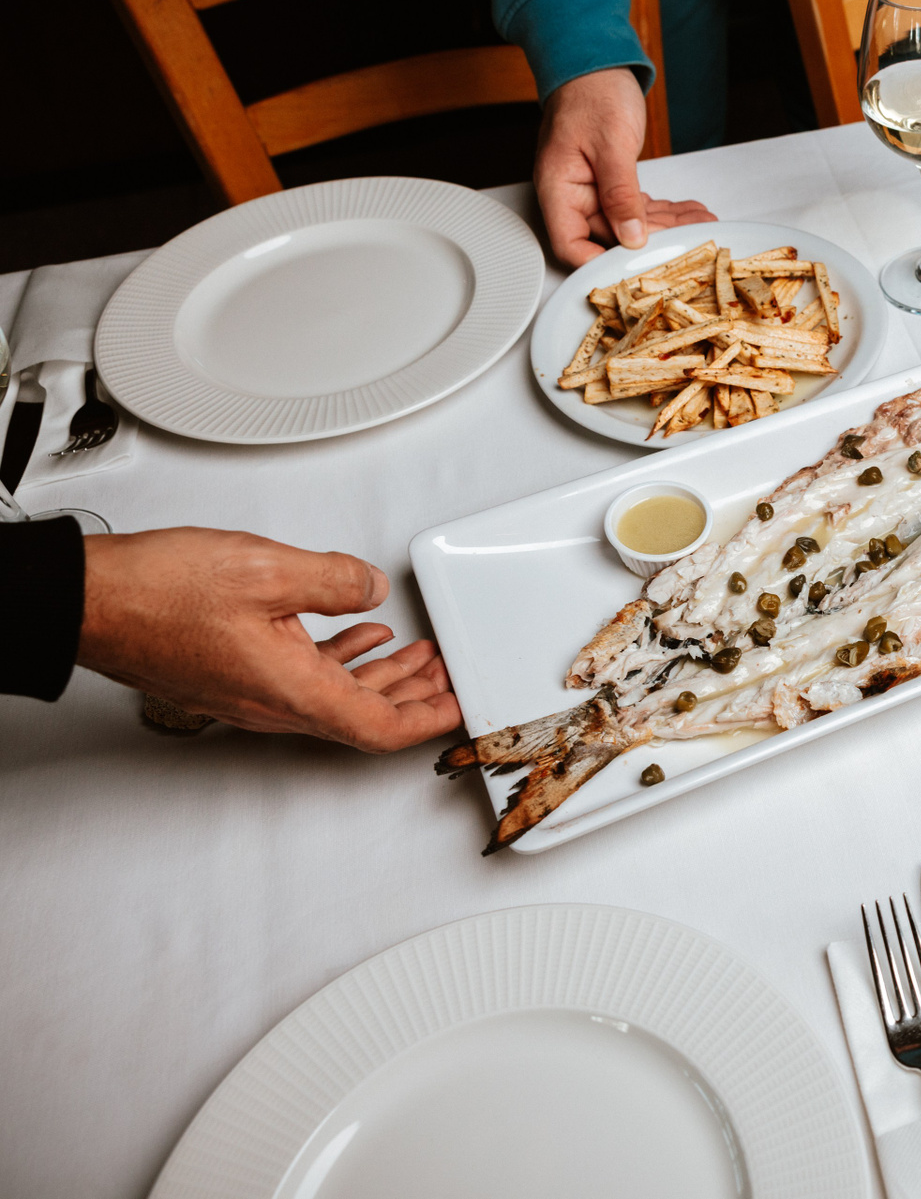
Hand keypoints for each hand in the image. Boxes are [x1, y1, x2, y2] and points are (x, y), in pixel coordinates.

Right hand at [76, 528, 461, 751]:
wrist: (85, 603)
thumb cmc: (154, 594)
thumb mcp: (265, 570)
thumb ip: (335, 580)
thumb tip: (370, 589)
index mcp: (292, 691)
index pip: (380, 726)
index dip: (429, 720)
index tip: (459, 708)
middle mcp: (273, 704)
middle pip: (365, 714)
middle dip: (417, 694)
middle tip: (449, 675)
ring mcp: (251, 693)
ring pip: (336, 694)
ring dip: (383, 674)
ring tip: (420, 655)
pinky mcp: (234, 674)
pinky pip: (306, 677)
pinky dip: (343, 659)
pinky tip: (359, 636)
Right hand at [534, 67, 716, 267]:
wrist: (597, 62)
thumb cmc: (593, 90)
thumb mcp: (611, 143)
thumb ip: (620, 194)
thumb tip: (630, 236)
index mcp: (558, 188)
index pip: (571, 245)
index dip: (601, 262)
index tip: (638, 268)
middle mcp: (572, 194)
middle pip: (608, 237)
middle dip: (652, 241)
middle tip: (690, 239)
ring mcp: (592, 189)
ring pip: (630, 224)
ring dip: (666, 226)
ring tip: (700, 224)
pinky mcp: (611, 183)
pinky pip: (637, 207)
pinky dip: (664, 210)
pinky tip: (689, 212)